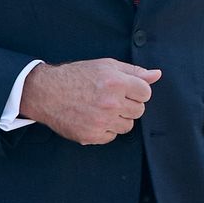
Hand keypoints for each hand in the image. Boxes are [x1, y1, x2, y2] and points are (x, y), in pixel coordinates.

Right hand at [21, 60, 161, 145]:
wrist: (47, 92)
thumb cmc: (76, 76)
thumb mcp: (105, 66)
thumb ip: (133, 71)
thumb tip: (157, 75)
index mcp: (116, 82)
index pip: (146, 92)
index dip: (137, 91)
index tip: (124, 90)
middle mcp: (110, 103)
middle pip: (139, 111)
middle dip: (128, 105)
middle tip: (111, 99)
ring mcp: (101, 122)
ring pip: (127, 126)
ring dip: (118, 119)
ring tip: (101, 109)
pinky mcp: (91, 136)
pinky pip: (111, 137)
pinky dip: (105, 130)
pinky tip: (93, 118)